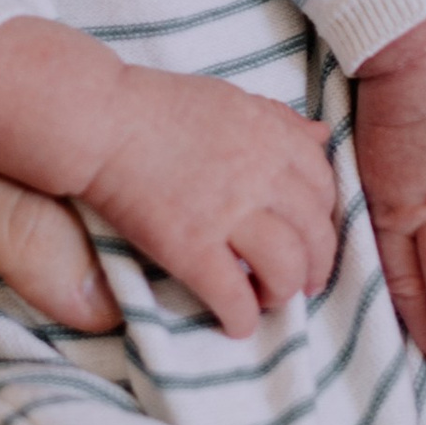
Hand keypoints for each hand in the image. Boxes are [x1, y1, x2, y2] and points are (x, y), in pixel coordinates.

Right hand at [77, 69, 338, 334]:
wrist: (101, 121)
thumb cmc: (158, 106)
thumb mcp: (230, 100)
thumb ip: (278, 120)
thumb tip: (320, 136)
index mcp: (272, 137)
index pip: (324, 186)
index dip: (323, 218)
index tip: (310, 234)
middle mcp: (261, 175)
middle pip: (313, 234)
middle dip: (315, 266)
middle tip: (302, 283)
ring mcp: (228, 213)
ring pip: (285, 268)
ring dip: (283, 292)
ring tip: (268, 299)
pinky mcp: (192, 247)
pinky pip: (233, 296)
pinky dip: (241, 317)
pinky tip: (236, 324)